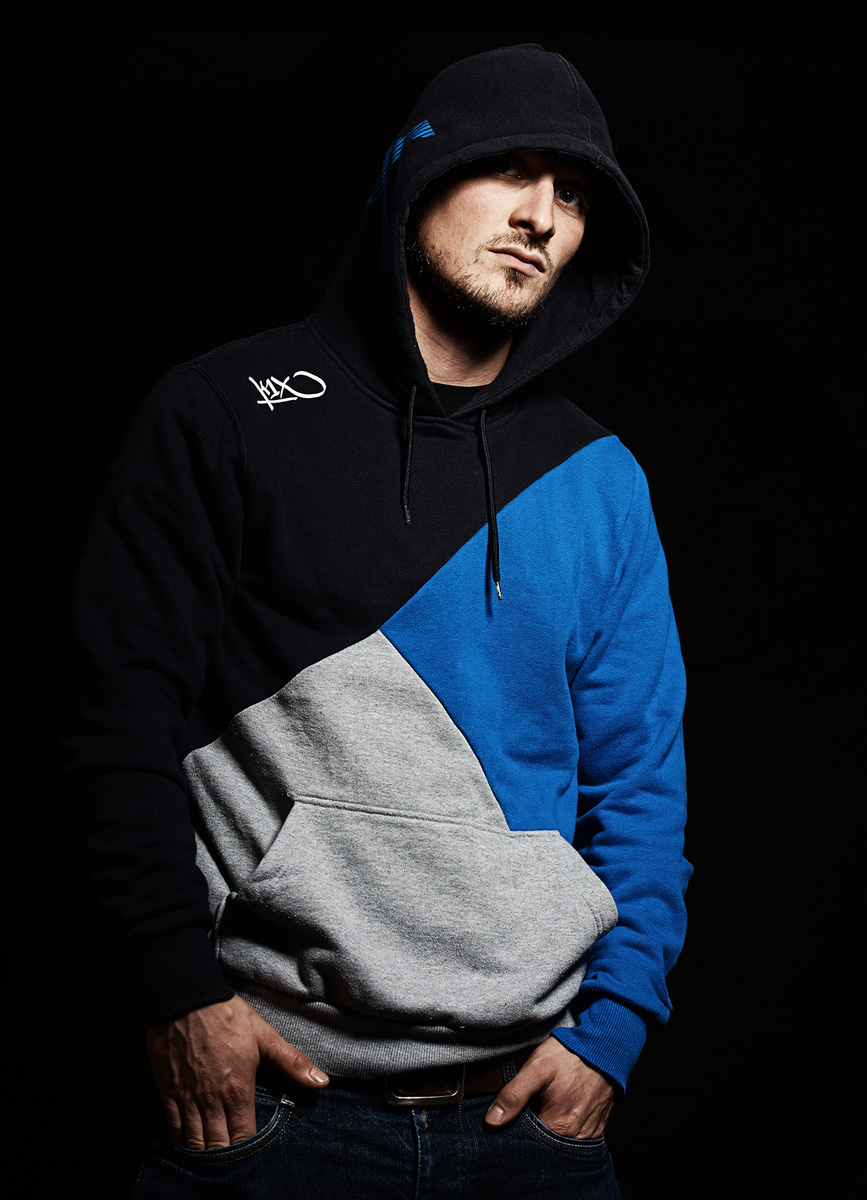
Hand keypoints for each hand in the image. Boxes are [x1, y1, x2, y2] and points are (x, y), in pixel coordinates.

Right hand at [147, 995, 328, 1148]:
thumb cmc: (226, 1015)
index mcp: (238, 1090)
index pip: (244, 1138)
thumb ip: (292, 1063)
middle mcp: (212, 1100)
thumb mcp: (264, 1036)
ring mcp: (187, 1097)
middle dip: (226, 1156)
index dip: (248, 1149)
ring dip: (203, 1152)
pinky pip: (173, 1127)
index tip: (252, 1152)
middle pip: (218, 1146)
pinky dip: (180, 1140)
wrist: (186, 998)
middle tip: (231, 1159)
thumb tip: (322, 1082)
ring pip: (194, 1142)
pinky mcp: (167, 1090)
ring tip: (212, 1155)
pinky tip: (187, 1143)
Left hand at [484, 1037, 613, 1138]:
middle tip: (526, 1109)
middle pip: (544, 1145)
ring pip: (559, 1142)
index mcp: (558, 1126)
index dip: (515, 1134)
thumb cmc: (570, 1055)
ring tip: (542, 1108)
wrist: (605, 1045)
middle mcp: (575, 1136)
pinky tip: (557, 1111)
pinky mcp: (597, 1126)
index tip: (508, 1121)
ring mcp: (588, 1133)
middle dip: (532, 1134)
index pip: (527, 1145)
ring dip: (548, 1131)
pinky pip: (576, 1137)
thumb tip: (492, 1122)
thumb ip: (513, 1095)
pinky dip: (564, 1130)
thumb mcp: (537, 1068)